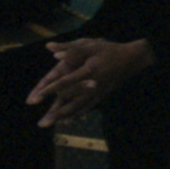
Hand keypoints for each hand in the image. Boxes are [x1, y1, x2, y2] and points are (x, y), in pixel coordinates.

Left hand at [28, 38, 153, 126]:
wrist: (131, 59)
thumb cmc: (109, 50)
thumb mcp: (91, 44)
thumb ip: (72, 49)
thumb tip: (53, 53)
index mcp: (89, 71)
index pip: (67, 81)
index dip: (51, 89)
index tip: (38, 97)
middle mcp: (93, 85)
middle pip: (71, 101)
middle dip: (55, 112)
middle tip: (42, 124)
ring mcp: (98, 92)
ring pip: (78, 107)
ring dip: (62, 117)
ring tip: (49, 124)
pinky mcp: (101, 95)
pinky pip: (87, 107)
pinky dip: (76, 114)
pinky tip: (66, 121)